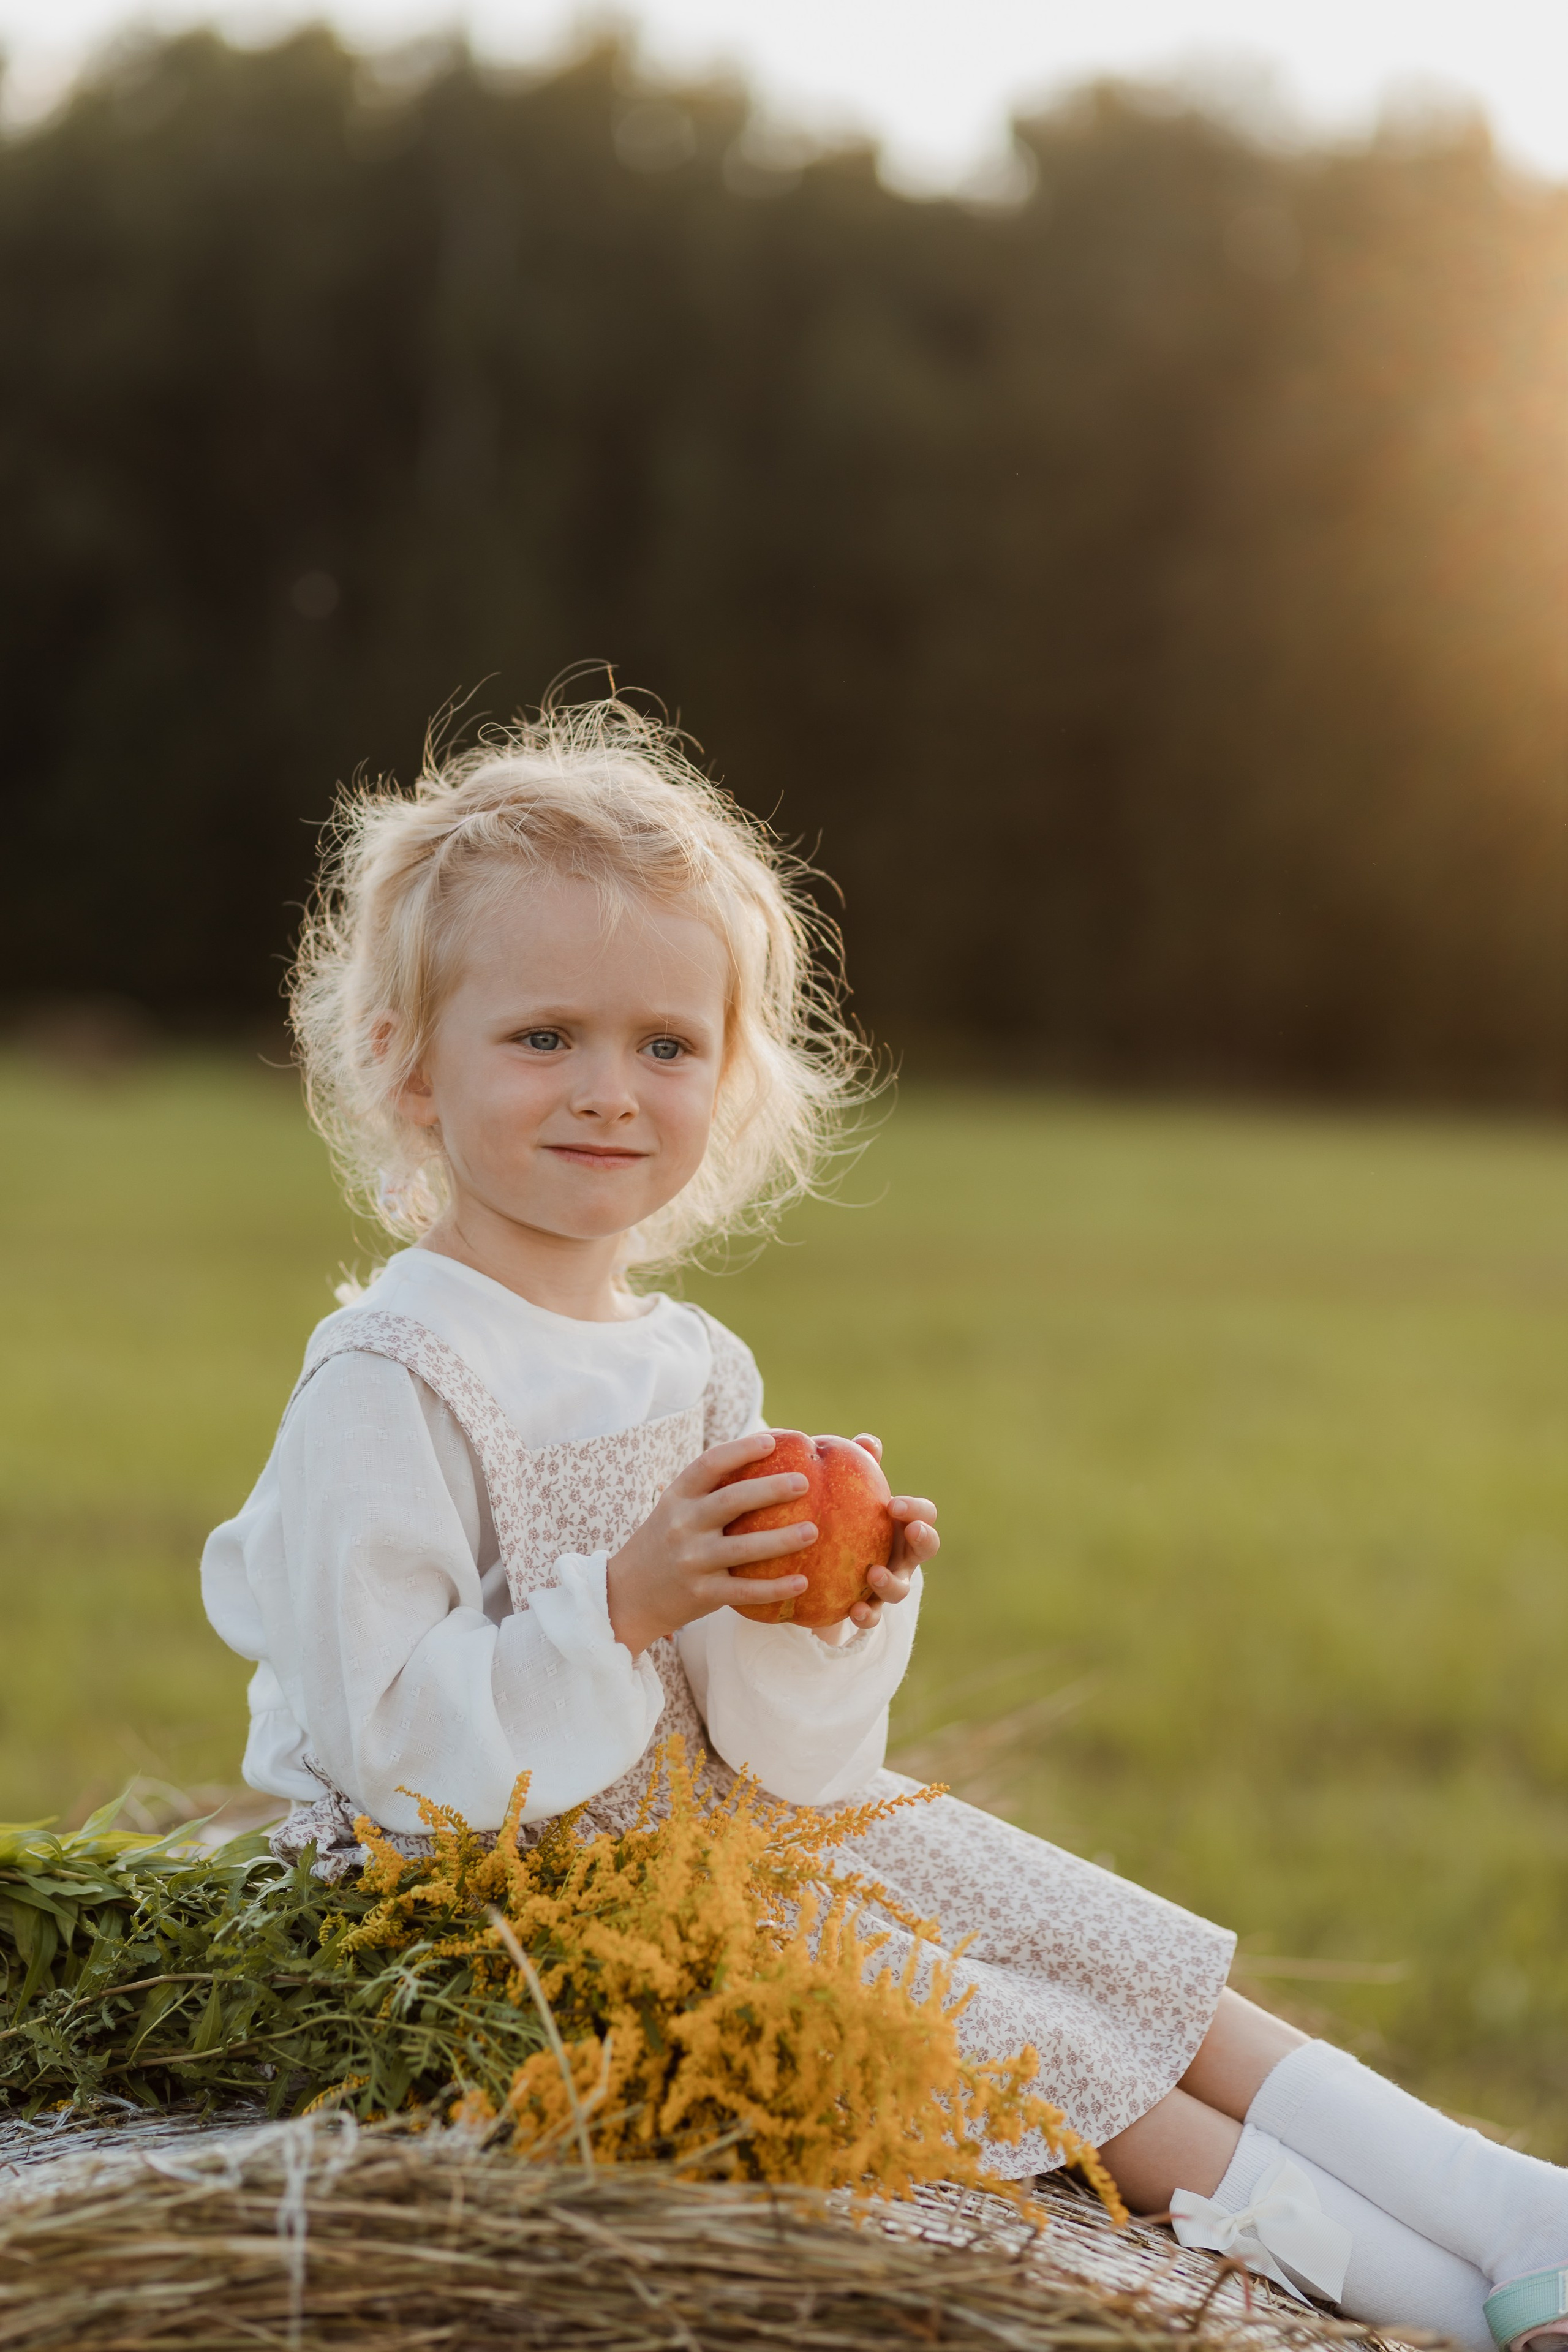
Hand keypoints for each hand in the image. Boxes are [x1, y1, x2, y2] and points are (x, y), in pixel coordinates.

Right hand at [606, 1432, 815, 1657]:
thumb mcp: (674, 1510)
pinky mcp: (702, 1594)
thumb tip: (763, 1464)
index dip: (741, 1450)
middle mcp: (683, 1525)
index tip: (771, 1442)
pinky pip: (745, 1591)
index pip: (709, 1464)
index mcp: (677, 1498)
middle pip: (732, 1500)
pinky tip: (803, 1581)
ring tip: (813, 1531)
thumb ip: (708, 1491)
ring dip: (782, 1539)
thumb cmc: (664, 1543)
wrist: (627, 1595)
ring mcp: (692, 1560)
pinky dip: (775, 1588)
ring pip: (744, 1547)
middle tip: (804, 1482)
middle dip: (771, 1489)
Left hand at [813, 1432, 939, 1643]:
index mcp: (903, 1525)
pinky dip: (867, 1615)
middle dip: (924, 1540)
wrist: (819, 1564)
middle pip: (926, 1549)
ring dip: (891, 1582)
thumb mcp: (849, 1490)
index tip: (895, 1504)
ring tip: (872, 1573)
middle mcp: (902, 1555)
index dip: (916, 1510)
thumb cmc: (844, 1517)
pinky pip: (872, 1617)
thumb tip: (867, 1441)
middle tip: (912, 1531)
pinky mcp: (866, 1608)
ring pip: (900, 1589)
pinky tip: (853, 1611)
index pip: (924, 1515)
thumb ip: (859, 1466)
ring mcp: (887, 1584)